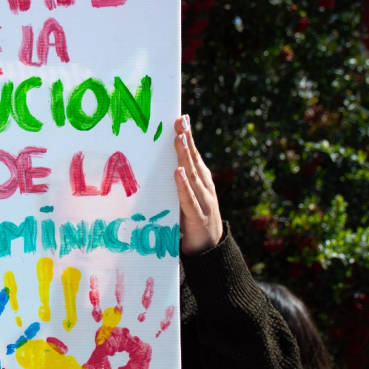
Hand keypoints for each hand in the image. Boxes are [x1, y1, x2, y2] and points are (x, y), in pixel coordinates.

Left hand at [173, 114, 222, 254]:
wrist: (210, 250)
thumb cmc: (193, 220)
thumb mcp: (186, 198)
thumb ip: (177, 183)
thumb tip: (157, 165)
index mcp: (202, 181)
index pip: (194, 155)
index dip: (189, 136)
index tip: (181, 117)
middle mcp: (205, 187)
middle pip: (194, 160)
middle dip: (187, 139)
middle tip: (180, 121)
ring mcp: (203, 201)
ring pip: (193, 175)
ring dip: (186, 157)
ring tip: (179, 139)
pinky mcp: (197, 216)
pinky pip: (188, 198)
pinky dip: (183, 185)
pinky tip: (178, 173)